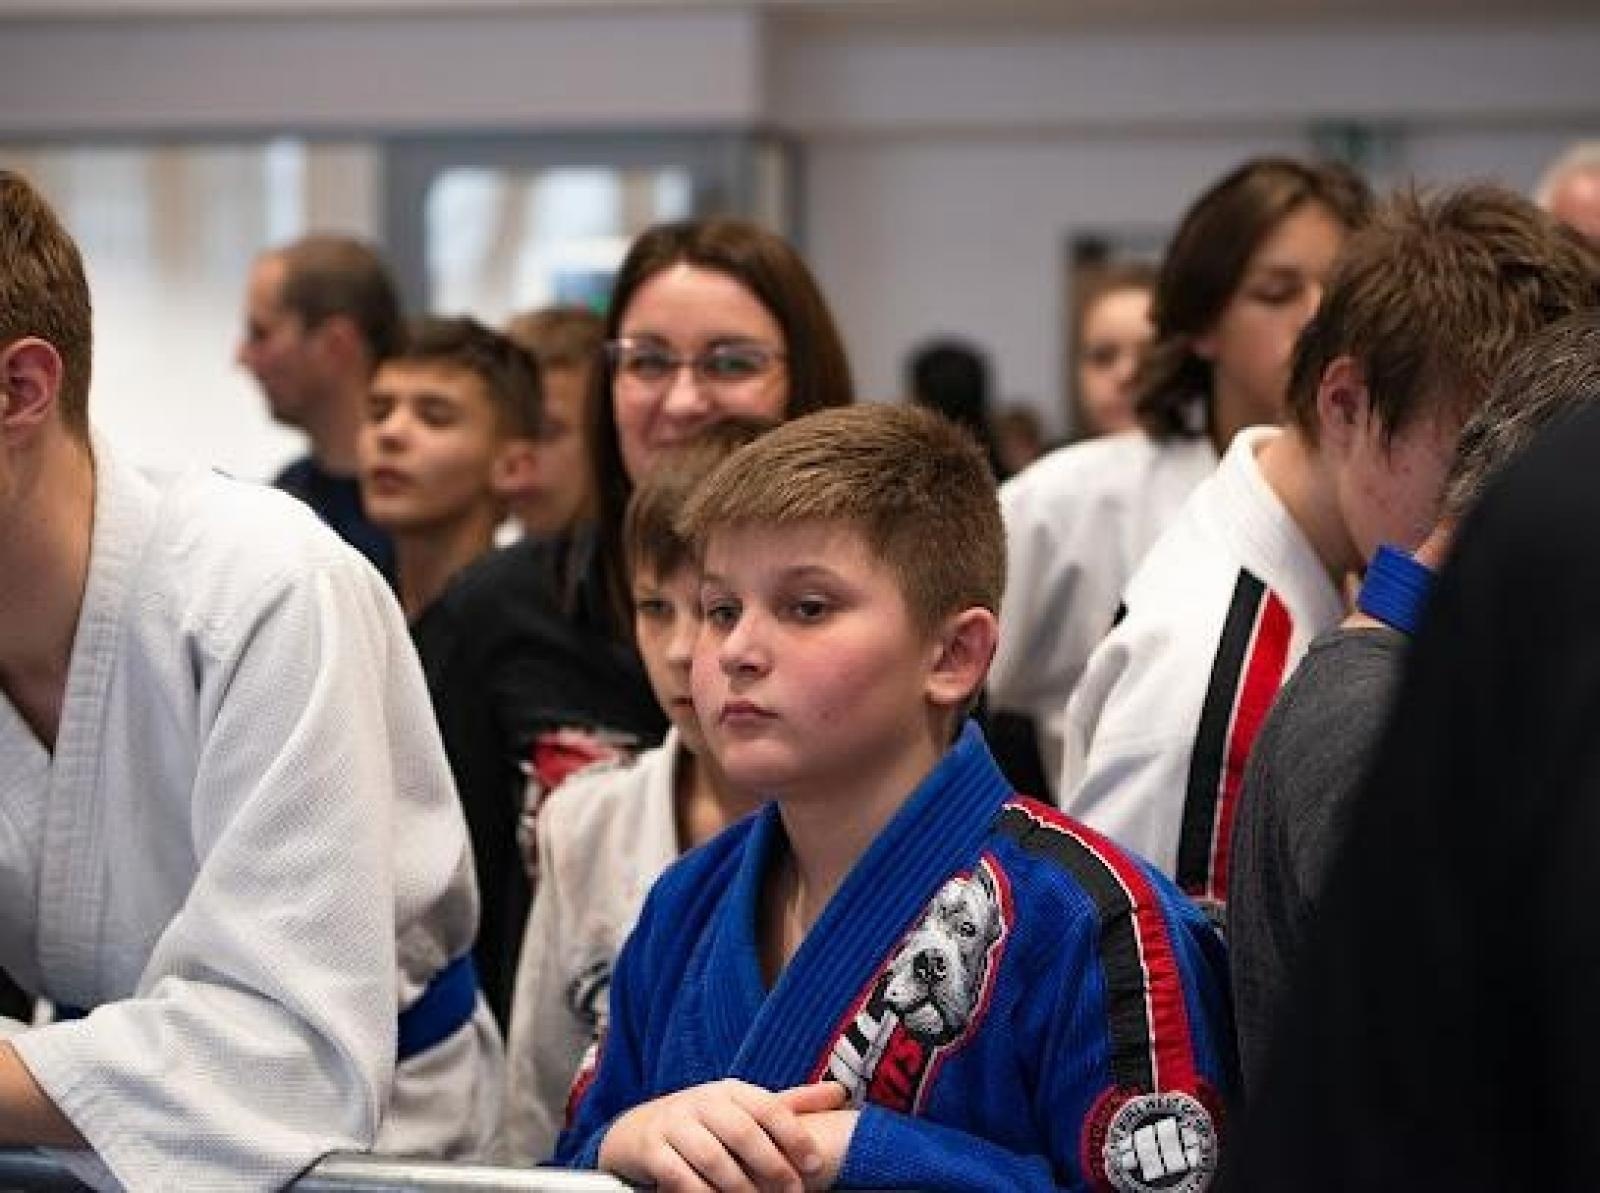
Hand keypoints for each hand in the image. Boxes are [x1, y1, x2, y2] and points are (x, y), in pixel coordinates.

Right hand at [598, 1078, 843, 1191]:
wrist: (641, 1129)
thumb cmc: (707, 1121)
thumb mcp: (745, 1107)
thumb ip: (790, 1105)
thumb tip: (841, 1094)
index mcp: (731, 1091)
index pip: (769, 1107)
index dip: (794, 1134)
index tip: (814, 1164)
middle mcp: (703, 1101)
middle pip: (742, 1132)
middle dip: (771, 1166)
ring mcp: (675, 1123)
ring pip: (712, 1158)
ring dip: (739, 1187)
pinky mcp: (652, 1149)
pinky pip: (680, 1177)